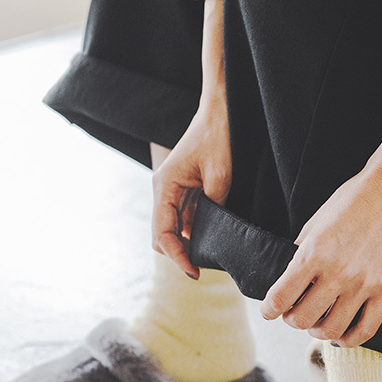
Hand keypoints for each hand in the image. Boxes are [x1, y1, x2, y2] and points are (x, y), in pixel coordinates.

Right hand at [151, 0, 230, 277]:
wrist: (220, 108)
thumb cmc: (218, 136)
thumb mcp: (220, 175)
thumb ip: (212, 207)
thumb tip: (210, 236)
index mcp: (164, 186)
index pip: (162, 234)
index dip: (177, 256)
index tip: (196, 272)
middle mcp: (162, 188)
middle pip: (161, 234)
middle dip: (179, 253)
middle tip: (203, 267)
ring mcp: (171, 188)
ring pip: (172, 227)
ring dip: (186, 242)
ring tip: (209, 256)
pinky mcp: (183, 186)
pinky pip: (182, 215)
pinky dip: (192, 229)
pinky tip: (210, 236)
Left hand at [259, 166, 381, 346]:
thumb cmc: (352, 201)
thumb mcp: (315, 222)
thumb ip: (301, 252)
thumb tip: (289, 278)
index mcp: (313, 254)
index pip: (280, 298)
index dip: (269, 310)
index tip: (269, 310)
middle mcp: (337, 273)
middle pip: (302, 319)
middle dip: (292, 319)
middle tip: (294, 312)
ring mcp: (364, 284)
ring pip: (332, 330)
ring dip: (318, 331)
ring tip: (317, 323)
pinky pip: (366, 330)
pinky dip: (350, 339)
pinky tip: (342, 335)